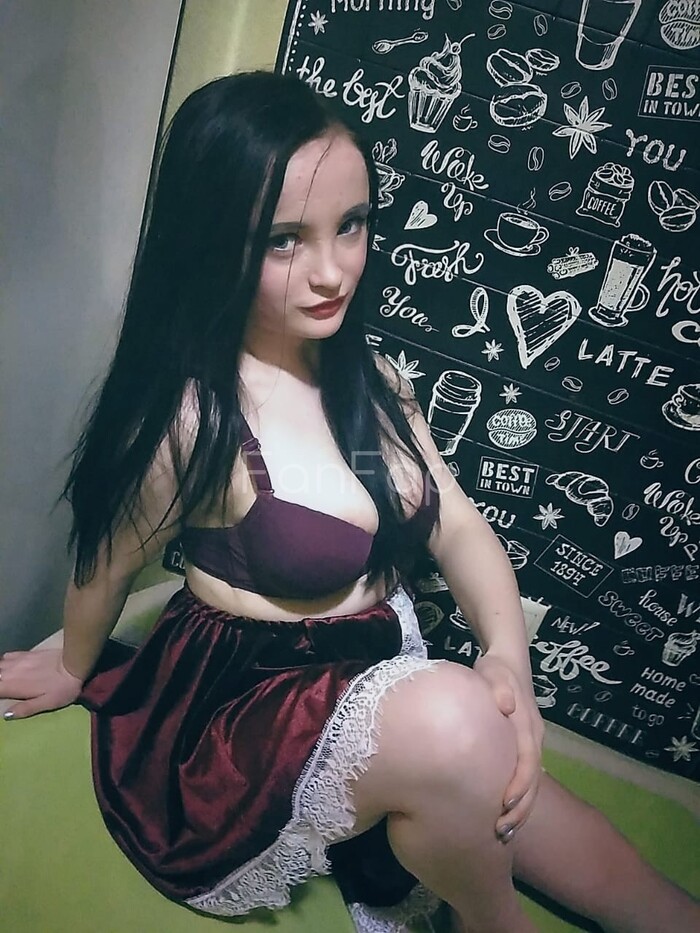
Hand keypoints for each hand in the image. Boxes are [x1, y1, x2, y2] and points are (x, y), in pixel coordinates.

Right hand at [0, 649, 82, 718]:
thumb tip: (6, 715)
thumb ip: (25, 709)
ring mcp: (18, 660)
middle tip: (4, 689)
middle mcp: (11, 672)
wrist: (73, 663)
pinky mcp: (26, 653)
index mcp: (13, 686)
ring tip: (4, 679)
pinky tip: (9, 666)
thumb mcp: (46, 703)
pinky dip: (4, 662)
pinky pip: (8, 656)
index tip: (1, 696)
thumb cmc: (61, 688)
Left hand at [473, 650, 544, 841]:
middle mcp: (534, 738)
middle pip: (533, 780)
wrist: (508, 660)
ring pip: (531, 783)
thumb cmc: (496, 669)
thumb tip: (506, 706)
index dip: (519, 785)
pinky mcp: (523, 745)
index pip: (528, 761)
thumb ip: (498, 687)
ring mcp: (531, 743)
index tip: (503, 804)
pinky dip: (517, 797)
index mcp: (527, 725)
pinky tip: (502, 812)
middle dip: (520, 809)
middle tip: (500, 832)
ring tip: (502, 833)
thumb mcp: (493, 672)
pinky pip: (525, 776)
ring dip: (520, 809)